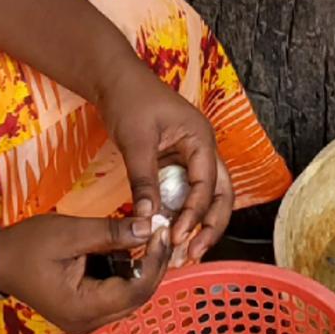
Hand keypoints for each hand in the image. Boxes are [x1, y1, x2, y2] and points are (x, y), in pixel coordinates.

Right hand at [0, 212, 170, 333]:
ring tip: (147, 235)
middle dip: (153, 263)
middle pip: (137, 297)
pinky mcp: (85, 313)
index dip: (155, 260)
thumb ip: (112, 232)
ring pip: (130, 297)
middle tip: (160, 229)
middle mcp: (88, 323)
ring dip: (141, 267)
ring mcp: (86, 322)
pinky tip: (125, 248)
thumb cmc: (29, 246)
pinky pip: (116, 295)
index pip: (136, 291)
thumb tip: (150, 227)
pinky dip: (126, 272)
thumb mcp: (72, 233)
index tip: (162, 229)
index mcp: (83, 308)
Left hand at [101, 62, 232, 265]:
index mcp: (201, 138)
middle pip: (220, 194)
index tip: (177, 237)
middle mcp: (203, 149)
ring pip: (206, 196)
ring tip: (184, 253)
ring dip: (198, 224)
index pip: (207, 184)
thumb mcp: (136, 141)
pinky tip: (170, 233)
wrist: (114, 79)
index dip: (194, 214)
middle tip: (192, 254)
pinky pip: (185, 193)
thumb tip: (148, 218)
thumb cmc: (129, 100)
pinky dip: (181, 214)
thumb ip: (144, 180)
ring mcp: (191, 156)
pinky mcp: (176, 163)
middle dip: (210, 226)